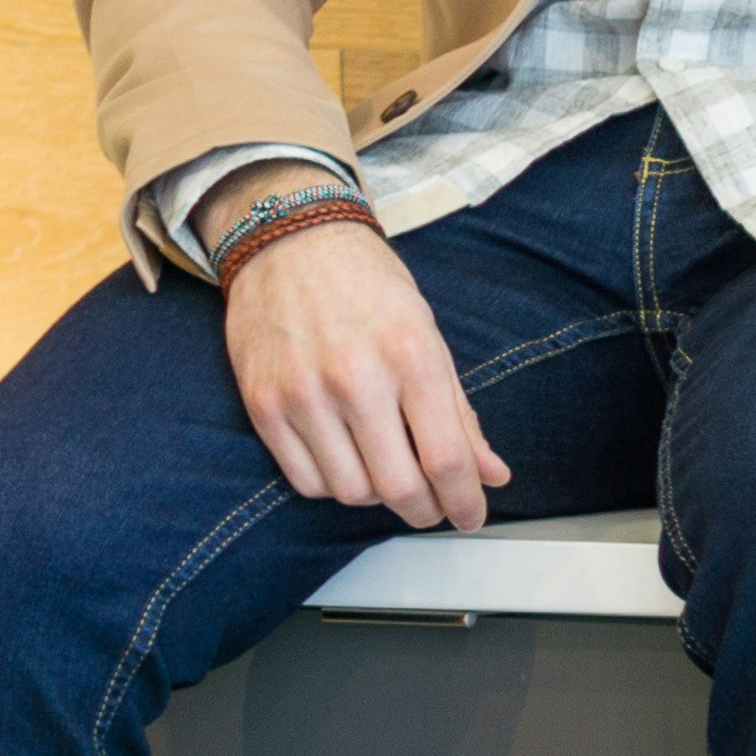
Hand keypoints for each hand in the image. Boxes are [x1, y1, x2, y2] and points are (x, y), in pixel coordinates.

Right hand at [202, 171, 511, 531]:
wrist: (289, 240)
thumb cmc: (366, 284)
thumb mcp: (428, 336)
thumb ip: (460, 413)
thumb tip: (492, 474)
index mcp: (410, 356)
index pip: (447, 460)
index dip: (465, 502)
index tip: (471, 515)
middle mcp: (355, 379)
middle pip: (398, 488)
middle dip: (425, 510)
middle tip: (433, 505)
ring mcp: (303, 394)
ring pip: (350, 492)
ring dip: (377, 495)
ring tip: (386, 468)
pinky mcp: (263, 405)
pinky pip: (305, 480)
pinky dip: (333, 484)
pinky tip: (346, 459)